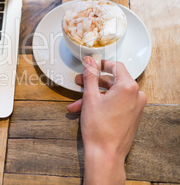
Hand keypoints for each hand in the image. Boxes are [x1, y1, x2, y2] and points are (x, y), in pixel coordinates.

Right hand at [67, 56, 146, 184]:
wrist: (105, 154)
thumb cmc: (99, 128)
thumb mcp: (90, 97)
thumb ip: (90, 76)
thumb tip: (89, 61)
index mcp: (128, 87)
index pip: (115, 66)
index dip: (100, 64)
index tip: (90, 65)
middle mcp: (136, 95)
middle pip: (113, 81)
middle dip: (93, 82)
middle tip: (78, 82)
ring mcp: (136, 106)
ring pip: (112, 94)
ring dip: (94, 96)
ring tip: (77, 103)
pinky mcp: (132, 116)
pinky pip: (116, 104)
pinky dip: (102, 104)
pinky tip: (86, 110)